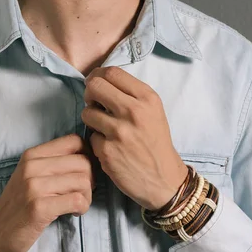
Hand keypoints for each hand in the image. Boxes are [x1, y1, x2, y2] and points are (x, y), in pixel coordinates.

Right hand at [0, 135, 95, 251]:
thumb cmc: (19, 206)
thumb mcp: (31, 176)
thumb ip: (54, 163)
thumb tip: (89, 157)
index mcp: (32, 154)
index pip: (74, 141)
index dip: (87, 156)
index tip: (84, 172)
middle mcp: (32, 166)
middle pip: (83, 162)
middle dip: (91, 179)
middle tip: (82, 193)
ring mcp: (34, 186)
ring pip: (83, 181)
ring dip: (87, 196)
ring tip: (77, 205)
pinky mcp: (39, 208)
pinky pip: (76, 200)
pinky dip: (82, 207)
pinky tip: (74, 212)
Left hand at [82, 66, 187, 210]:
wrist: (164, 179)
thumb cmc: (156, 141)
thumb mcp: (153, 110)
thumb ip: (130, 94)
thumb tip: (99, 80)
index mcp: (146, 98)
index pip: (112, 72)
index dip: (98, 75)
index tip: (96, 83)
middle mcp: (133, 111)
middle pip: (94, 86)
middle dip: (90, 93)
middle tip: (94, 103)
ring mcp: (119, 132)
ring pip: (87, 112)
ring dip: (91, 118)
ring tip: (103, 127)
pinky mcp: (107, 151)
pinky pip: (90, 136)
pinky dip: (97, 140)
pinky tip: (109, 146)